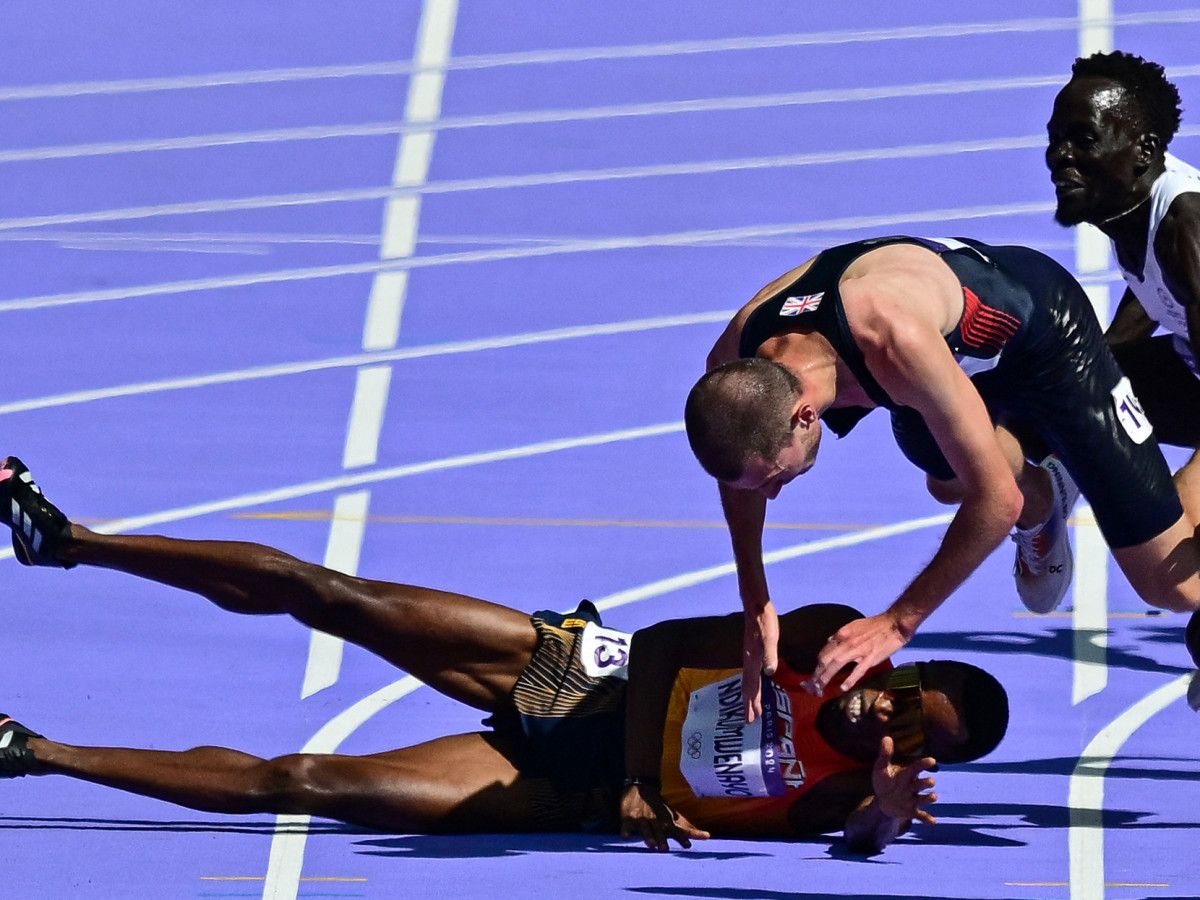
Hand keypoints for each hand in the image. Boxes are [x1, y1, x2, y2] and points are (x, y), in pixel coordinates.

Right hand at [619, 783, 709, 850]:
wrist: (642, 785)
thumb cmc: (660, 807)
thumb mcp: (674, 817)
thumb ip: (688, 829)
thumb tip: (708, 836)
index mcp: (666, 822)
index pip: (676, 831)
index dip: (682, 838)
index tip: (688, 846)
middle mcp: (655, 821)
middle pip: (659, 832)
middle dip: (662, 840)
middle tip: (665, 849)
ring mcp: (641, 819)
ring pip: (645, 829)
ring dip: (648, 837)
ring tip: (651, 845)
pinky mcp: (628, 817)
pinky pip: (626, 825)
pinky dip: (626, 830)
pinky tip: (626, 836)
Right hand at [742, 600, 779, 721]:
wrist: (756, 606)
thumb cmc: (764, 620)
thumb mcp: (770, 636)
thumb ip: (770, 653)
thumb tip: (769, 672)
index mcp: (752, 660)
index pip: (751, 685)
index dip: (752, 702)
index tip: (752, 718)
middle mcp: (748, 661)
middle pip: (747, 687)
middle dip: (748, 704)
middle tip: (749, 721)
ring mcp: (749, 657)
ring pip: (748, 681)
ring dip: (750, 696)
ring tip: (752, 708)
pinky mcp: (753, 652)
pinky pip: (751, 674)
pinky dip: (753, 685)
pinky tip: (757, 686)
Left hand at [807, 612, 909, 693]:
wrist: (894, 623)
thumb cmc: (875, 625)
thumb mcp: (853, 626)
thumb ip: (841, 636)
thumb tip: (830, 644)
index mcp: (842, 634)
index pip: (824, 651)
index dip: (817, 664)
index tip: (814, 674)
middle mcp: (847, 641)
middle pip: (826, 659)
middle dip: (817, 673)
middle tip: (812, 686)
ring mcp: (858, 650)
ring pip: (836, 664)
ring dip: (826, 677)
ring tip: (820, 688)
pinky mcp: (871, 657)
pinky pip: (858, 670)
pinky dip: (849, 679)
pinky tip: (843, 688)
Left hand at [871, 736, 937, 825]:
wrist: (884, 801)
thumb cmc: (885, 781)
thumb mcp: (881, 768)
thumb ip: (885, 755)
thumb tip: (886, 738)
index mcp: (906, 775)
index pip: (916, 768)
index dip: (924, 764)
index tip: (932, 760)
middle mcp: (913, 786)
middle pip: (922, 783)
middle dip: (926, 782)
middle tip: (931, 781)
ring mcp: (913, 799)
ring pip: (923, 799)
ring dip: (929, 798)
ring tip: (934, 796)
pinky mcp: (911, 811)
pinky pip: (921, 815)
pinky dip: (927, 819)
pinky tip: (934, 822)